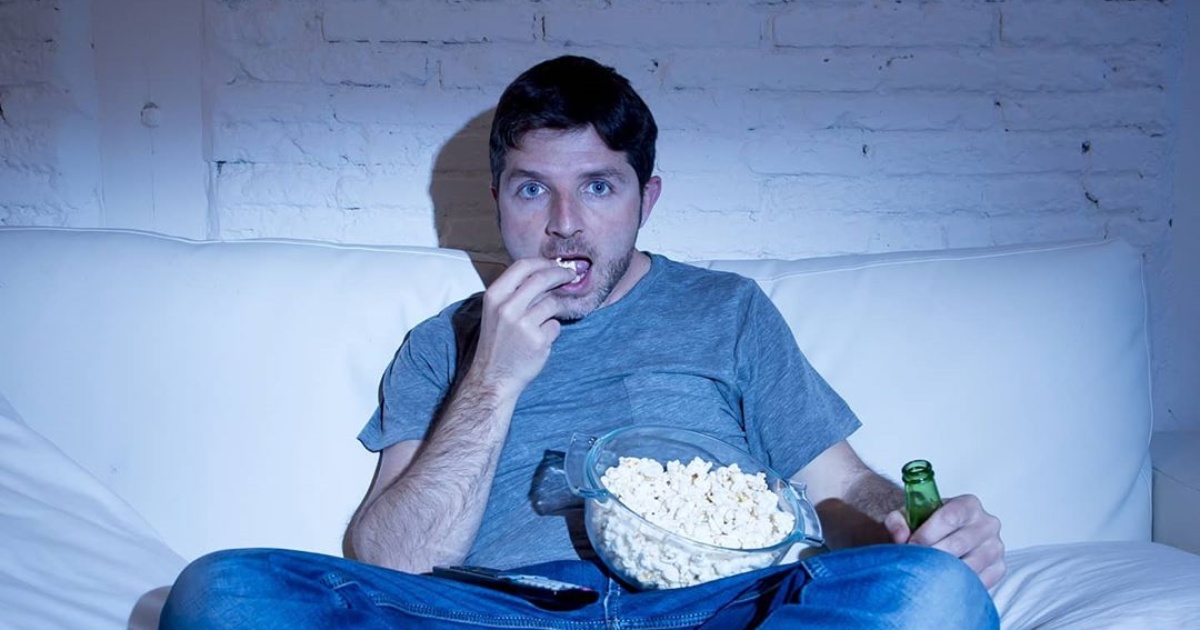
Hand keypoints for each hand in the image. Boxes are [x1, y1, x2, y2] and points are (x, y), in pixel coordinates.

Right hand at [466, 258, 576, 397]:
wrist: (494, 377)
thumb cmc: (498, 343)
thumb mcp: (496, 311)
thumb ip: (515, 292)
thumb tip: (545, 274)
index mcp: (494, 296)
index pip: (522, 266)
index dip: (543, 262)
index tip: (554, 265)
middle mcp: (507, 307)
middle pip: (542, 278)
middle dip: (560, 274)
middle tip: (570, 276)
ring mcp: (523, 324)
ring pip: (553, 302)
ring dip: (556, 308)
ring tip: (548, 319)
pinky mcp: (538, 339)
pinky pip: (555, 325)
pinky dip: (552, 330)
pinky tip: (540, 340)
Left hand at [884, 494, 1005, 587]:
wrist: (943, 537)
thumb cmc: (927, 525)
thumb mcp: (909, 516)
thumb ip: (898, 520)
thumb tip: (900, 536)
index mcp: (969, 504)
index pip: (949, 518)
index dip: (926, 534)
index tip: (909, 546)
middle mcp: (987, 524)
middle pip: (958, 544)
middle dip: (931, 555)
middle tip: (914, 563)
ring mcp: (996, 547)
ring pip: (969, 566)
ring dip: (943, 573)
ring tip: (926, 573)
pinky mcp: (999, 569)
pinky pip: (978, 581)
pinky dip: (958, 584)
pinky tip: (942, 582)